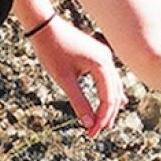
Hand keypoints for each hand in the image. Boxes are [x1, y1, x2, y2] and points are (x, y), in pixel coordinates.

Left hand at [30, 15, 123, 135]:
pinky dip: (109, 93)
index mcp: (101, 64)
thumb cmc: (52, 50)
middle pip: (114, 94)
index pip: (108, 98)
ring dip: (108, 106)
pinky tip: (116, 103)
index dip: (101, 118)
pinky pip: (108, 79)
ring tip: (101, 124)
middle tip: (94, 133)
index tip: (91, 133)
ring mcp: (104, 56)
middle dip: (105, 115)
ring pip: (113, 87)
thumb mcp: (64, 79)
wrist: (44, 26)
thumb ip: (78, 102)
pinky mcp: (98, 56)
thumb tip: (88, 124)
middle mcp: (107, 59)